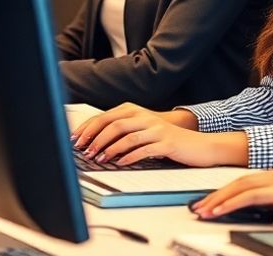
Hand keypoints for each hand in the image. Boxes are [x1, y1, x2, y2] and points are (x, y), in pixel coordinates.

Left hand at [71, 103, 244, 166]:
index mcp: (135, 110)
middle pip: (114, 124)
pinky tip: (120, 163)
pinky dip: (129, 156)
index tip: (75, 139)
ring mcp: (156, 129)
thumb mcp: (142, 130)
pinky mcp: (166, 142)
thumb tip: (94, 141)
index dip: (89, 128)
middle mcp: (145, 117)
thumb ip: (122, 130)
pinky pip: (144, 149)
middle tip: (84, 151)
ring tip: (99, 159)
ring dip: (110, 149)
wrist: (197, 144)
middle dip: (96, 138)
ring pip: (127, 136)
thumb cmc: (166, 139)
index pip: (106, 116)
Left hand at [191, 165, 272, 228]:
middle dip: (216, 194)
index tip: (212, 202)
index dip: (227, 192)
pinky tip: (221, 210)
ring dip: (219, 199)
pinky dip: (233, 203)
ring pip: (241, 187)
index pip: (247, 182)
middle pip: (239, 182)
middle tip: (199, 206)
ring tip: (204, 210)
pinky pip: (252, 197)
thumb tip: (264, 214)